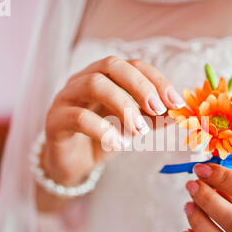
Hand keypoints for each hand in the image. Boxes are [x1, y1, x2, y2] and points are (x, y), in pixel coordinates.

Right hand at [43, 56, 183, 185]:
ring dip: (123, 105)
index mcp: (105, 76)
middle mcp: (83, 79)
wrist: (72, 166)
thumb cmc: (103, 140)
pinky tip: (119, 144)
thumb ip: (151, 118)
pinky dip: (103, 129)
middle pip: (112, 65)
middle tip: (158, 110)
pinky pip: (78, 117)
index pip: (133, 65)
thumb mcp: (132, 128)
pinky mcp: (55, 120)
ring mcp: (66, 97)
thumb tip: (176, 112)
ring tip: (140, 130)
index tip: (175, 102)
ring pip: (94, 84)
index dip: (156, 80)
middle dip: (140, 86)